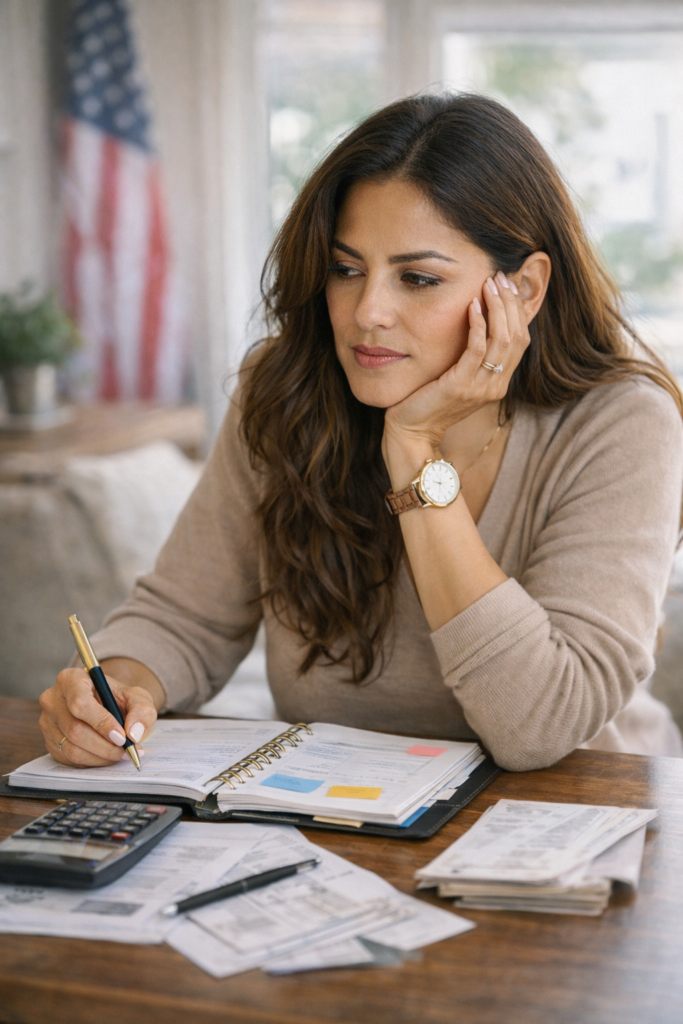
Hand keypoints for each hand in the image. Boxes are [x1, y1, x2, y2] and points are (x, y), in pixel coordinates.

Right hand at [39, 667, 157, 767]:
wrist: (107, 707)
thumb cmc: (118, 699)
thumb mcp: (137, 697)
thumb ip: (141, 710)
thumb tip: (134, 732)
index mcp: (71, 679)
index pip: (80, 703)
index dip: (101, 722)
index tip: (122, 736)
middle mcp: (53, 699)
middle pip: (75, 729)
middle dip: (105, 745)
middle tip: (127, 750)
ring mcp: (48, 722)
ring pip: (72, 748)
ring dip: (101, 756)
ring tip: (121, 754)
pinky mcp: (49, 741)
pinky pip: (69, 759)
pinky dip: (92, 761)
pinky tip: (107, 756)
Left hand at [383, 271, 529, 451]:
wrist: (412, 433)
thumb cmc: (429, 403)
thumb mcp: (458, 378)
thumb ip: (471, 358)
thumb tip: (476, 324)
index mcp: (498, 383)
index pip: (521, 340)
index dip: (518, 310)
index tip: (507, 285)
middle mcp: (495, 386)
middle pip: (517, 336)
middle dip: (510, 303)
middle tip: (500, 277)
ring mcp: (479, 387)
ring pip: (502, 340)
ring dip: (497, 308)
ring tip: (488, 284)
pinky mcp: (460, 386)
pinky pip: (476, 349)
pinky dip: (477, 324)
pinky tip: (471, 305)